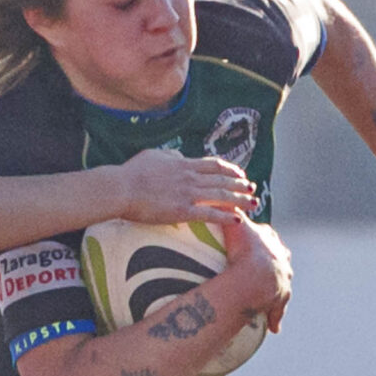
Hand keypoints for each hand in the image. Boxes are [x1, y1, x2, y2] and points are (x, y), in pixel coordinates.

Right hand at [111, 149, 257, 223]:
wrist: (121, 188)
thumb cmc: (132, 173)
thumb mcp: (154, 155)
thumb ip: (171, 157)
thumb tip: (181, 158)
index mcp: (184, 164)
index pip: (214, 165)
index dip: (231, 169)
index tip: (240, 174)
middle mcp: (190, 177)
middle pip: (224, 180)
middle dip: (241, 185)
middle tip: (252, 189)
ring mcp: (188, 194)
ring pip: (222, 196)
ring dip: (241, 200)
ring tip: (254, 204)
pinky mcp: (183, 211)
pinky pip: (210, 214)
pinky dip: (226, 216)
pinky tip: (238, 220)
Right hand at [214, 212, 293, 331]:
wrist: (254, 276)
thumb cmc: (245, 251)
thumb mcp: (235, 227)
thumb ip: (226, 211)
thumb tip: (216, 194)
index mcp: (271, 243)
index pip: (269, 237)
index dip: (263, 238)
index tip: (258, 240)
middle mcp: (281, 262)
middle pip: (280, 259)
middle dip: (275, 262)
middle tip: (266, 266)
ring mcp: (282, 281)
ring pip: (282, 284)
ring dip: (277, 289)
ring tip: (270, 295)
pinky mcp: (279, 299)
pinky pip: (277, 310)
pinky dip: (275, 317)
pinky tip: (274, 327)